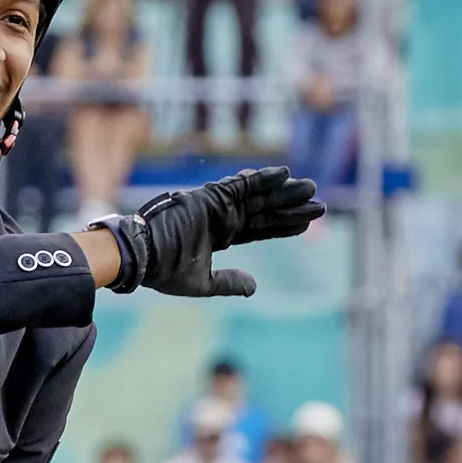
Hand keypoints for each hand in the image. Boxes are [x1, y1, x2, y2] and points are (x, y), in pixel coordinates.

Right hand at [105, 167, 324, 298]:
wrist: (141, 259)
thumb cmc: (164, 271)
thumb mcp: (204, 283)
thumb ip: (229, 283)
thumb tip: (254, 287)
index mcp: (220, 234)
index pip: (260, 229)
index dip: (283, 226)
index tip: (307, 224)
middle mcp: (221, 216)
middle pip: (265, 210)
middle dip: (291, 207)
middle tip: (320, 203)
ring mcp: (216, 204)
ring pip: (258, 196)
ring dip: (284, 191)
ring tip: (311, 188)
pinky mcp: (210, 196)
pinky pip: (241, 185)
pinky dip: (262, 179)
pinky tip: (284, 175)